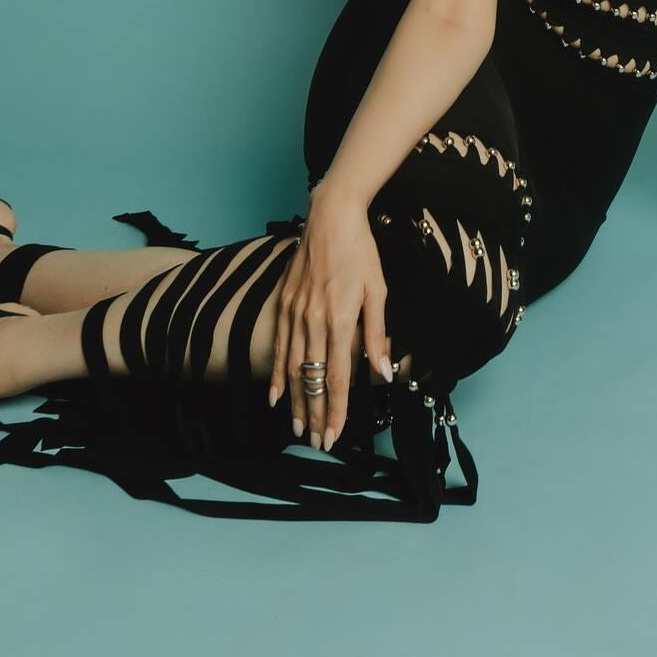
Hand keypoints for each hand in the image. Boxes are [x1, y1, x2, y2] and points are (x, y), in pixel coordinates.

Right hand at [267, 182, 392, 451]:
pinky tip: (274, 393)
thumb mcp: (377, 290)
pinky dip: (276, 372)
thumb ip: (377, 333)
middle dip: (315, 413)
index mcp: (340, 318)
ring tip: (297, 427)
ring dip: (295, 400)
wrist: (330, 216)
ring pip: (293, 367)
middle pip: (313, 378)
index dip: (337, 408)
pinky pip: (278, 345)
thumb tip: (382, 371)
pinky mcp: (284, 303)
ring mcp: (295, 312)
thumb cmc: (360, 252)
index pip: (338, 375)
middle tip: (317, 441)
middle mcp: (314, 319)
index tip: (335, 434)